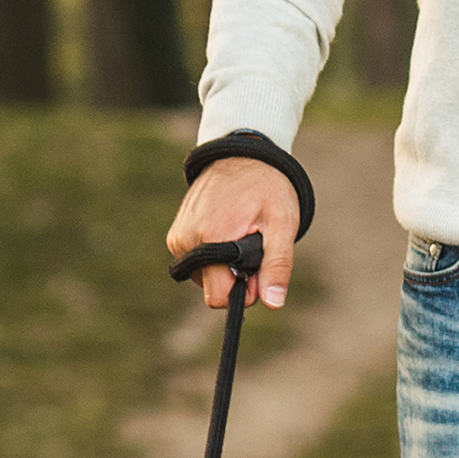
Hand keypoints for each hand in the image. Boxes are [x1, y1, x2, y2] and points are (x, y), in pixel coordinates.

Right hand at [163, 159, 295, 307]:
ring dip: (226, 266)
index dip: (243, 291)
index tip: (259, 269)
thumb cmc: (267, 188)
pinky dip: (215, 256)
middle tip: (252, 247)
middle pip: (212, 289)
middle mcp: (186, 242)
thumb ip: (277, 265)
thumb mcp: (282, 225)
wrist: (242, 155)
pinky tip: (227, 230)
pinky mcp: (176, 235)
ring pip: (205, 278)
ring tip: (240, 234)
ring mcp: (178, 238)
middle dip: (235, 277)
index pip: (218, 297)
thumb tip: (273, 302)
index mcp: (210, 240)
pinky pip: (198, 264)